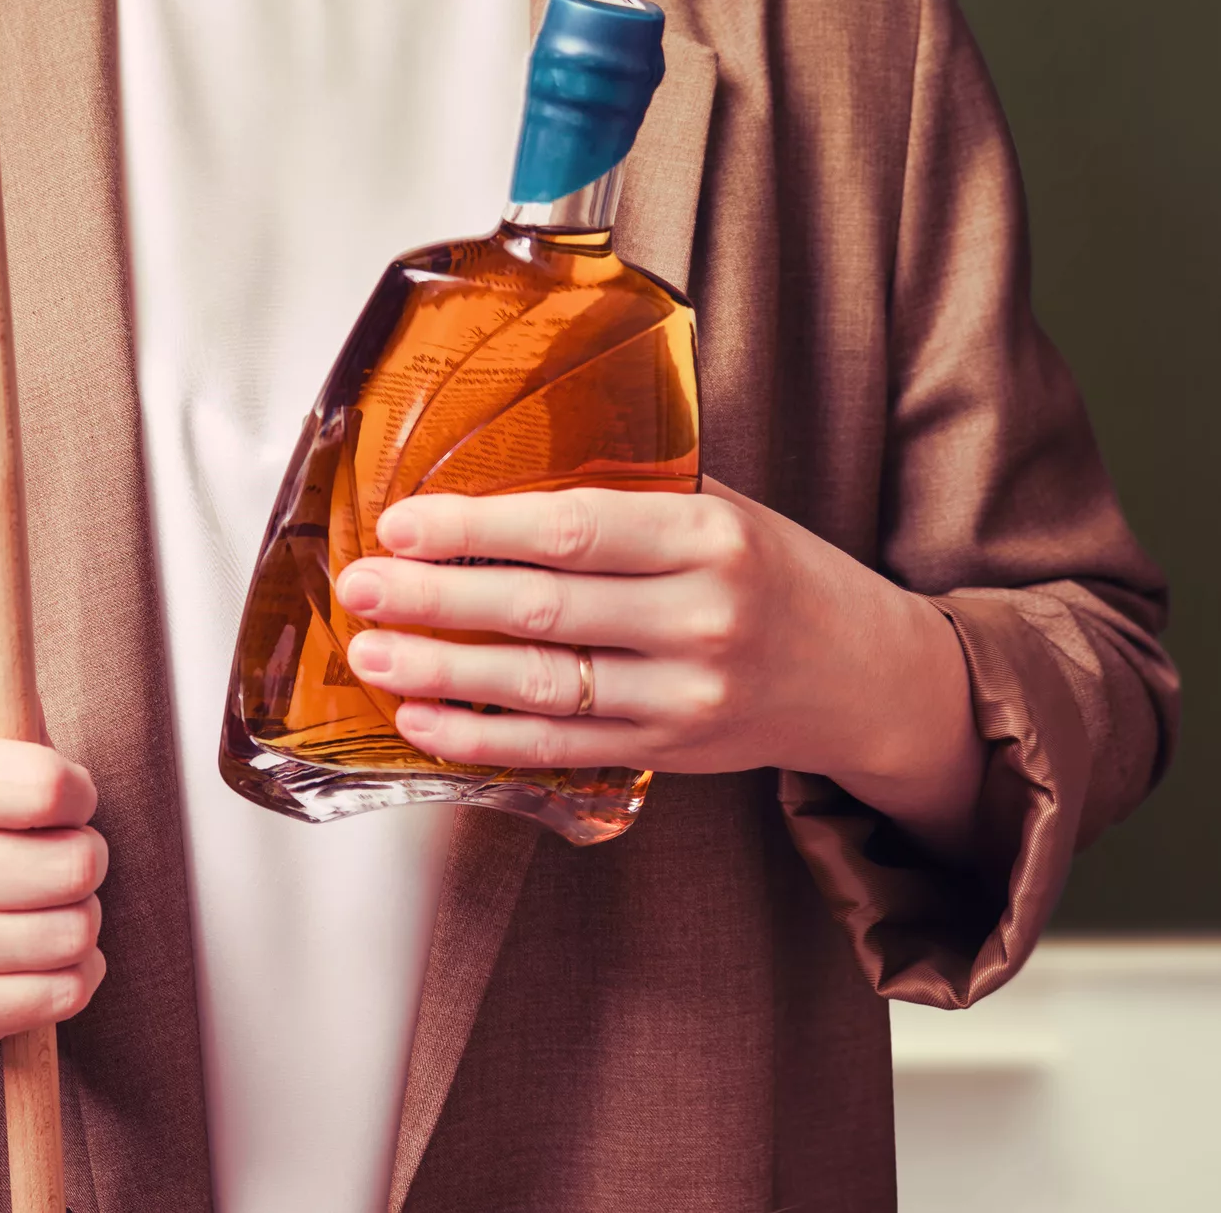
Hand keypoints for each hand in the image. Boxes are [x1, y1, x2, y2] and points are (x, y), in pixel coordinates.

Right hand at [0, 566, 106, 1045]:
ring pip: (74, 931)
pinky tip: (41, 949)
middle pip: (73, 868)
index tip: (61, 792)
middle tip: (54, 851)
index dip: (77, 790)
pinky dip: (74, 975)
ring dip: (83, 915)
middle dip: (86, 856)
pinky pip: (62, 998)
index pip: (49, 789)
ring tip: (47, 898)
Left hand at [333, 481, 983, 856]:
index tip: (402, 523)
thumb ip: (626, 494)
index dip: (476, 528)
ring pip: (539, 686)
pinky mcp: (666, 752)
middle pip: (542, 609)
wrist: (863, 673)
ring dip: (441, 671)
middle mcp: (702, 618)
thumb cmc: (771, 573)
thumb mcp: (720, 509)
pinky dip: (479, 738)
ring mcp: (685, 695)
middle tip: (358, 587)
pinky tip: (420, 720)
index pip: (573, 528)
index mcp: (712, 537)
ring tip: (370, 653)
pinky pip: (554, 750)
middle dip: (435, 599)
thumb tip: (491, 469)